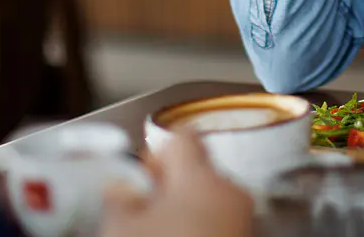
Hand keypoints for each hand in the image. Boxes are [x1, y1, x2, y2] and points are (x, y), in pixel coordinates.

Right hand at [100, 128, 252, 236]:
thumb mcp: (122, 231)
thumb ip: (118, 200)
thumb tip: (119, 187)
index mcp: (202, 178)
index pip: (182, 137)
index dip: (156, 153)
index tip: (139, 178)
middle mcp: (232, 192)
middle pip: (197, 172)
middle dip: (168, 190)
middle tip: (143, 216)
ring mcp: (245, 221)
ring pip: (209, 202)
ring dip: (184, 215)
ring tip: (158, 235)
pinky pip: (220, 225)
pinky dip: (200, 232)